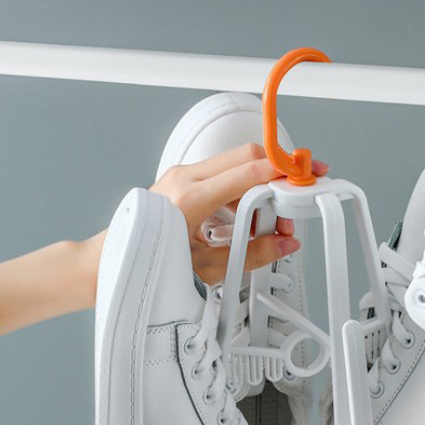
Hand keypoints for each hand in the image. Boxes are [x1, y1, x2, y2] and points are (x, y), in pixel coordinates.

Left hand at [150, 143, 327, 284]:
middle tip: (295, 197)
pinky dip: (242, 193)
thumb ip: (252, 254)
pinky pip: (223, 176)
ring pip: (236, 165)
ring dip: (260, 189)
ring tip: (268, 225)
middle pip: (246, 156)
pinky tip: (247, 221)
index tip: (305, 176)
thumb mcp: (207, 268)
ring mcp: (182, 176)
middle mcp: (184, 178)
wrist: (119, 262)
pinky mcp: (184, 181)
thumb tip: (284, 243)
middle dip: (278, 174)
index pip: (248, 171)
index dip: (283, 171)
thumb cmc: (151, 264)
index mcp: (188, 199)